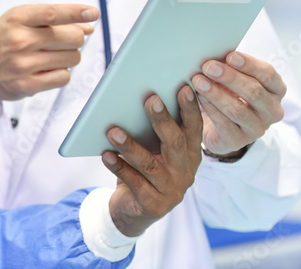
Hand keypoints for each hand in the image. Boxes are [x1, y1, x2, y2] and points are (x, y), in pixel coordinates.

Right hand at [0, 4, 97, 126]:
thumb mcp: (16, 21)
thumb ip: (50, 20)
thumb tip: (87, 26)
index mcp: (17, 18)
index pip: (53, 13)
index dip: (77, 12)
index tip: (93, 12)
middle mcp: (20, 40)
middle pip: (72, 37)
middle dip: (75, 38)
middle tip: (63, 41)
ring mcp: (24, 64)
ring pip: (72, 58)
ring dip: (69, 56)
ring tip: (51, 56)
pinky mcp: (28, 85)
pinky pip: (64, 77)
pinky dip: (61, 73)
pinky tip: (47, 69)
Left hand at [103, 86, 202, 236]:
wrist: (135, 212)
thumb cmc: (145, 170)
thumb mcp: (154, 150)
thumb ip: (154, 131)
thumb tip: (138, 97)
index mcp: (190, 154)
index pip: (194, 128)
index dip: (191, 108)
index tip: (185, 87)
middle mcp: (185, 172)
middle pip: (175, 143)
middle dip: (162, 120)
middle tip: (150, 99)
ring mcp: (171, 190)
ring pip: (150, 164)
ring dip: (130, 146)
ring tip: (113, 131)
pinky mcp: (153, 205)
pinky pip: (134, 183)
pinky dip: (119, 167)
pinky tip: (106, 155)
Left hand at [192, 52, 285, 156]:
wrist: (219, 126)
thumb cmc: (229, 93)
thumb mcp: (235, 79)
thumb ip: (230, 66)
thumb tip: (214, 53)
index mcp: (276, 90)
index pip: (268, 74)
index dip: (249, 64)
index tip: (229, 55)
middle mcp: (272, 110)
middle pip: (254, 92)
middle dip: (229, 77)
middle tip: (208, 67)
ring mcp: (258, 128)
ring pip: (239, 110)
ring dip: (216, 94)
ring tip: (198, 81)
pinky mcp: (239, 141)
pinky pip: (225, 125)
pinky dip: (212, 110)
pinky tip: (200, 98)